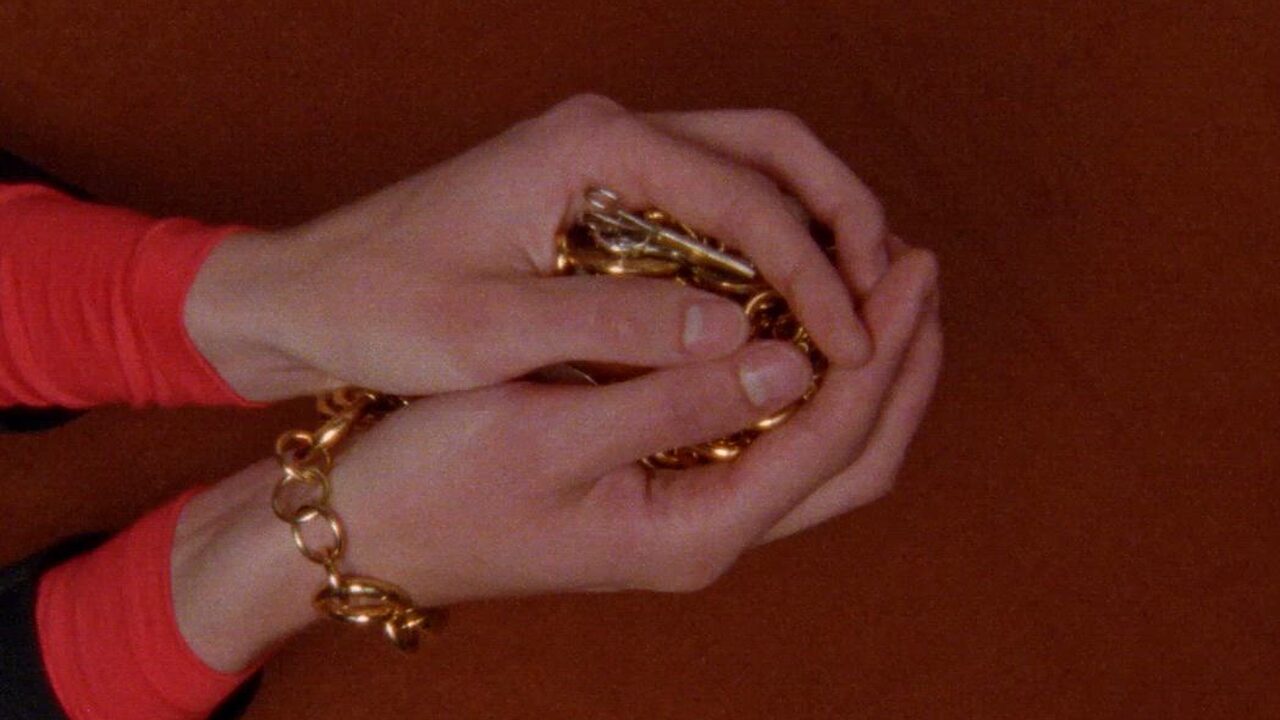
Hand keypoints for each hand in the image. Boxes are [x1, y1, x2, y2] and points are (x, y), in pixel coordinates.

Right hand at [172, 244, 937, 671]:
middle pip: (851, 459)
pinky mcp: (664, 489)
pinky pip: (767, 440)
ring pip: (818, 453)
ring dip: (860, 376)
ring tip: (881, 292)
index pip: (830, 439)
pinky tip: (799, 326)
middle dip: (897, 368)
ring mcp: (689, 515)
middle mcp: (709, 534)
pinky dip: (804, 385)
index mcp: (695, 531)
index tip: (907, 271)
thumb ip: (672, 399)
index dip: (880, 353)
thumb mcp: (550, 431)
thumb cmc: (440, 482)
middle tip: (920, 277)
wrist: (370, 529)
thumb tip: (791, 361)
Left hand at [184, 95, 889, 400]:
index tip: (849, 344)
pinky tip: (782, 310)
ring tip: (851, 308)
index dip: (812, 273)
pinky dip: (765, 249)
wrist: (307, 291)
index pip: (744, 195)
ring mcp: (611, 160)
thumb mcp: (490, 330)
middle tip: (882, 304)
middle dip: (842, 221)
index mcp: (593, 147)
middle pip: (772, 150)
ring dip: (813, 230)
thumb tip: (742, 337)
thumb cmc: (380, 303)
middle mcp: (614, 135)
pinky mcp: (604, 196)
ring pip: (753, 169)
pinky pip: (713, 207)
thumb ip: (616, 327)